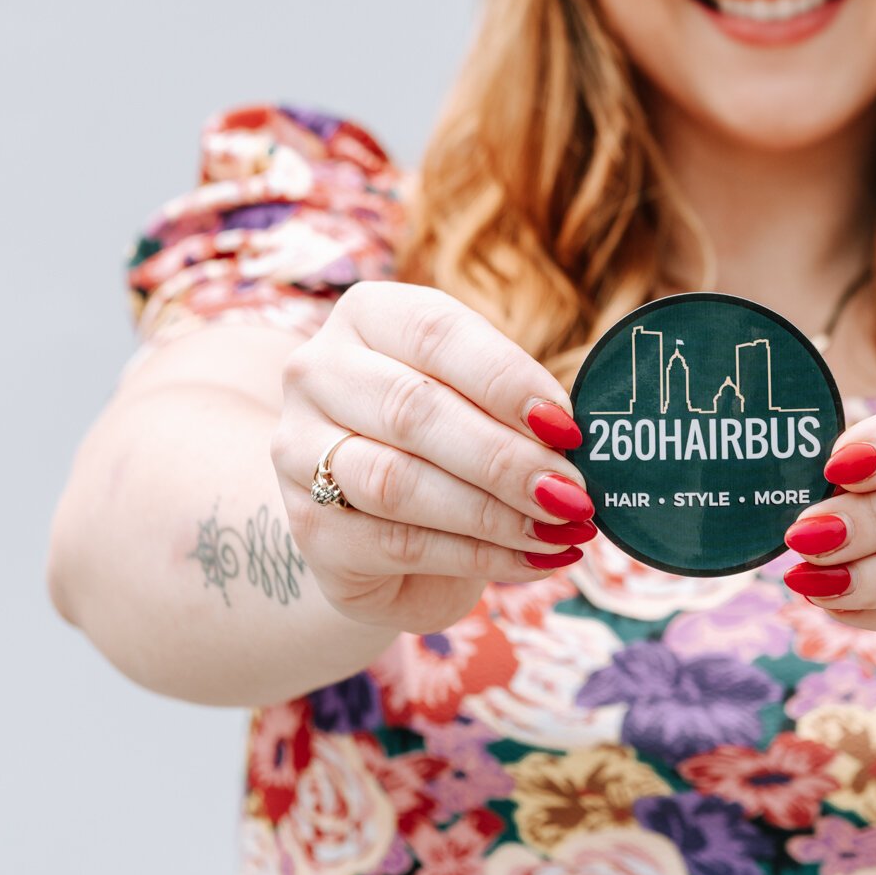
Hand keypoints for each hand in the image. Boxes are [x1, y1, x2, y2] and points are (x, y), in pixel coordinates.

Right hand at [270, 282, 596, 632]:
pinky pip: (398, 542)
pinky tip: (531, 558)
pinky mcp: (307, 526)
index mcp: (367, 316)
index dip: (506, 378)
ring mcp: (298, 451)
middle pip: (415, 410)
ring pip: (399, 482)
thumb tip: (577, 435)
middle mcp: (318, 373)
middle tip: (573, 491)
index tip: (567, 425)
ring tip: (559, 527)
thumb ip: (516, 404)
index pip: (436, 332)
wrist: (376, 522)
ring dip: (493, 512)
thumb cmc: (446, 440)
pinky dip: (475, 555)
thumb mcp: (477, 400)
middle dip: (505, 457)